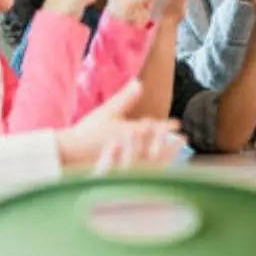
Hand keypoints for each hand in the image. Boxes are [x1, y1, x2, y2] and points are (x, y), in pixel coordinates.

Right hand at [56, 80, 184, 170]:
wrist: (70, 153)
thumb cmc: (88, 132)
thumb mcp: (107, 112)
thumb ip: (126, 98)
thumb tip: (139, 82)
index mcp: (131, 133)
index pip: (155, 129)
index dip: (167, 126)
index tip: (179, 124)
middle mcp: (133, 149)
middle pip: (159, 145)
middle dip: (172, 142)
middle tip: (185, 140)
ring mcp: (129, 163)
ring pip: (153, 160)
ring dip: (166, 156)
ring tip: (176, 154)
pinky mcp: (123, 173)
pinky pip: (144, 173)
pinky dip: (154, 169)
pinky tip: (157, 169)